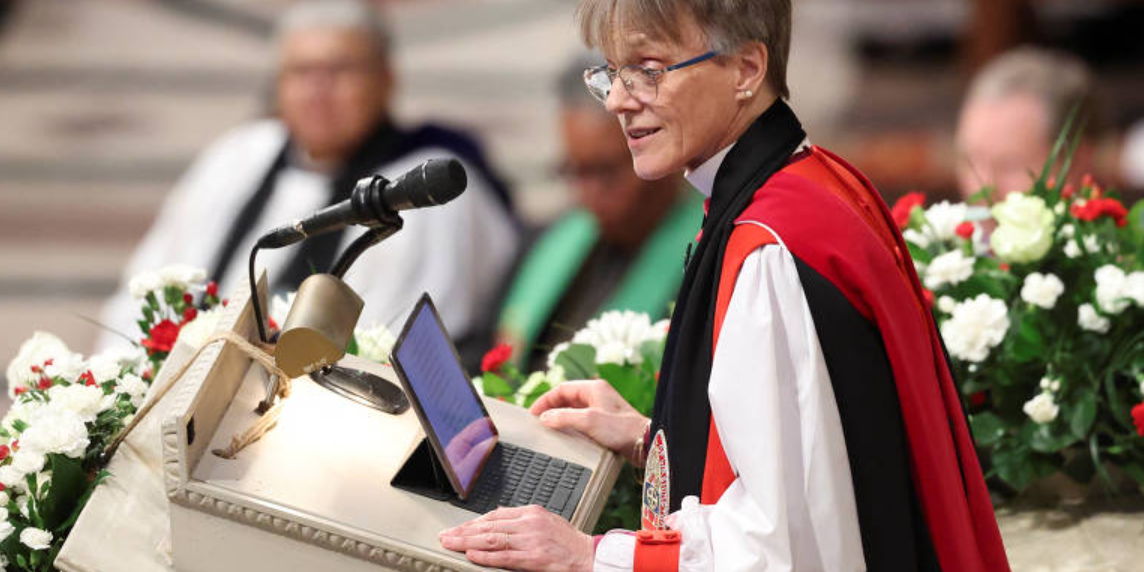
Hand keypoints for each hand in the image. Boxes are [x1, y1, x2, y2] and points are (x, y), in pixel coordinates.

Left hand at [439, 505, 593, 571]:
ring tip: (450, 544)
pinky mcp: (533, 558)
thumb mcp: (546, 521)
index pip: (494, 515)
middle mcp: (529, 523)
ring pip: (491, 539)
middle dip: (463, 531)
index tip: (458, 528)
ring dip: (467, 542)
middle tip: (445, 536)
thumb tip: (498, 515)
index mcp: (531, 513)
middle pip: (488, 526)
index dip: (473, 522)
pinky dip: (484, 556)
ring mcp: (531, 540)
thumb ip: (523, 520)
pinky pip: (504, 557)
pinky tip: (470, 556)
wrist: (590, 556)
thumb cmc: (570, 543)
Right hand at [529, 380, 648, 465]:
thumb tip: (545, 418)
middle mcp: (597, 395)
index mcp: (593, 388)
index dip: (545, 400)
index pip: (562, 388)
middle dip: (551, 408)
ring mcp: (602, 408)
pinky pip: (582, 420)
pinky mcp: (605, 422)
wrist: (645, 442)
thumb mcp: (588, 421)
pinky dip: (570, 425)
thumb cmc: (621, 429)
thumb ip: (564, 417)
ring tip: (548, 428)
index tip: (533, 413)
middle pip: (567, 398)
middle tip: (538, 421)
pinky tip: (566, 435)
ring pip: (574, 409)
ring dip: (560, 417)